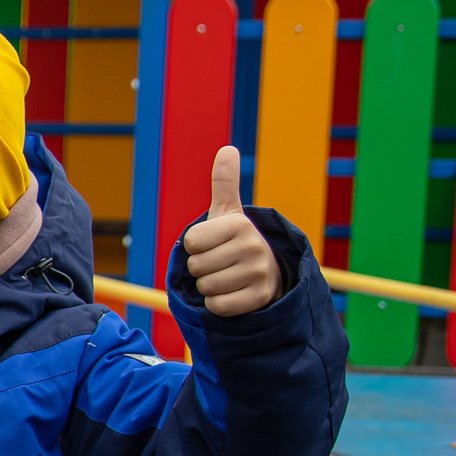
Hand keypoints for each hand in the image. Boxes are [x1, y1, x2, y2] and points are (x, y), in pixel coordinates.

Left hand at [183, 146, 281, 317]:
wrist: (265, 272)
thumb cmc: (235, 240)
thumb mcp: (228, 211)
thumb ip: (224, 182)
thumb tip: (227, 148)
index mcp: (239, 224)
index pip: (190, 242)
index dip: (194, 246)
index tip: (213, 243)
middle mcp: (253, 246)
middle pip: (196, 266)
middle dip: (201, 268)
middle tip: (221, 262)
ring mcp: (259, 273)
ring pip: (205, 287)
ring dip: (209, 286)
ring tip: (228, 276)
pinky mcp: (260, 298)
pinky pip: (218, 306)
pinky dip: (219, 304)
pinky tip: (234, 293)